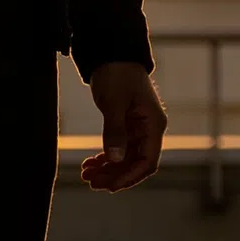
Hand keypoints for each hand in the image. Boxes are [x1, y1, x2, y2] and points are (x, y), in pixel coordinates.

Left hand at [81, 61, 165, 191]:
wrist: (113, 54)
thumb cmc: (117, 74)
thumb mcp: (113, 103)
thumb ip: (114, 131)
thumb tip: (114, 160)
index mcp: (153, 125)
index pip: (148, 162)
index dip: (130, 177)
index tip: (110, 186)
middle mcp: (149, 130)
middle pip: (135, 164)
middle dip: (114, 176)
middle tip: (90, 182)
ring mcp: (138, 129)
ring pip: (125, 159)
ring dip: (107, 169)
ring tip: (86, 175)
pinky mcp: (127, 126)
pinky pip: (118, 149)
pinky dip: (105, 158)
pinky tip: (89, 163)